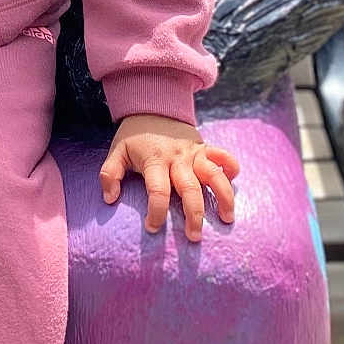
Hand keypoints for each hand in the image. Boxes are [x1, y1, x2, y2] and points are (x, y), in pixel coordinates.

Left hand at [99, 114, 239, 241]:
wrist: (151, 106)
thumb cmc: (133, 136)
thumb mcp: (117, 151)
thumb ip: (110, 174)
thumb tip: (109, 199)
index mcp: (155, 160)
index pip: (158, 190)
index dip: (156, 211)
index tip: (152, 228)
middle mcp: (177, 158)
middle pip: (190, 189)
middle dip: (194, 215)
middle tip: (194, 237)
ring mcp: (194, 152)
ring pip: (214, 175)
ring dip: (223, 197)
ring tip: (226, 218)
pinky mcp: (205, 147)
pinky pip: (224, 156)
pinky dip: (231, 168)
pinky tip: (234, 183)